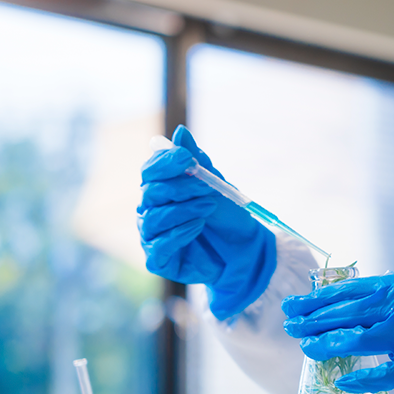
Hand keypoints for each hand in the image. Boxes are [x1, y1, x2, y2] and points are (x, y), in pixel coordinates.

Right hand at [138, 125, 276, 319]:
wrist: (244, 248)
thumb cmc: (226, 215)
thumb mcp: (216, 185)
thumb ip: (198, 162)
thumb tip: (180, 133)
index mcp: (160, 190)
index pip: (150, 172)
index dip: (165, 162)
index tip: (186, 158)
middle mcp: (150, 211)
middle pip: (151, 193)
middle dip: (180, 187)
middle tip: (206, 187)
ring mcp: (152, 236)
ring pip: (155, 218)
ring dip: (184, 210)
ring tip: (209, 206)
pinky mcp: (158, 260)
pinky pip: (160, 245)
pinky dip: (179, 233)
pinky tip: (197, 226)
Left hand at [281, 272, 393, 393]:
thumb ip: (387, 299)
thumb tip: (347, 310)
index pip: (349, 291)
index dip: (318, 299)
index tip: (295, 305)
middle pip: (347, 312)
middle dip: (313, 319)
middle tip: (289, 324)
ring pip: (358, 339)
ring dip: (327, 344)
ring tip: (305, 346)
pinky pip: (383, 374)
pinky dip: (360, 378)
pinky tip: (341, 380)